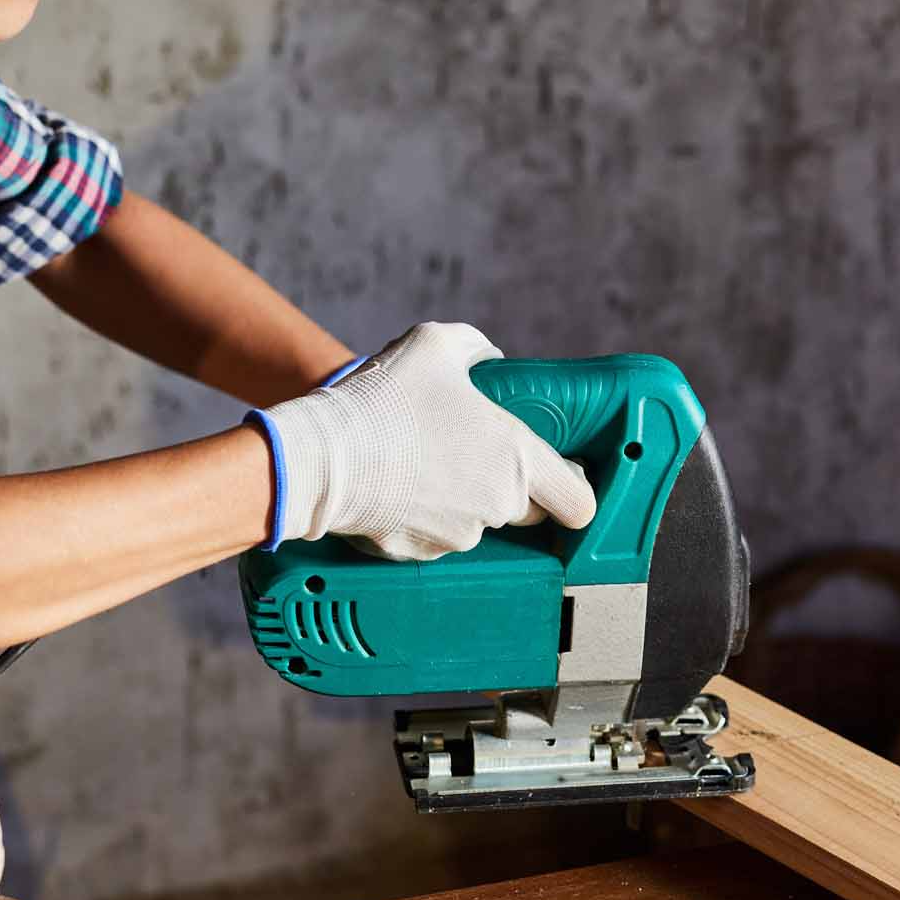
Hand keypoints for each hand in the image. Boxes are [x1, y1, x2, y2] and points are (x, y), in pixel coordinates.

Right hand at [249, 322, 597, 559]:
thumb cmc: (383, 399)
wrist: (319, 457)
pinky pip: (437, 536)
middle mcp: (496, 505)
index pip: (579, 501)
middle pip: (529, 511)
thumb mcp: (436, 344)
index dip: (575, 490)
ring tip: (426, 460)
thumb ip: (477, 349)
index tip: (564, 478)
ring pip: (480, 522)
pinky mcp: (420, 554)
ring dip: (465, 499)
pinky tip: (401, 483)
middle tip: (480, 454)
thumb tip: (489, 360)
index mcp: (516, 458)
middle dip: (513, 487)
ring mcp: (458, 536)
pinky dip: (427, 515)